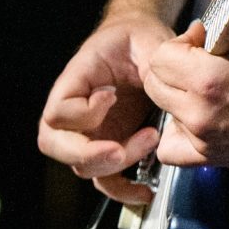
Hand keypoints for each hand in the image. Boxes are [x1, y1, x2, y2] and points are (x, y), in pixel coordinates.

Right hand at [36, 15, 173, 206]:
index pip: (59, 109)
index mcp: (77, 79)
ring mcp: (91, 132)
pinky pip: (105, 179)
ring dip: (114, 166)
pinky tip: (144, 190)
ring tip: (150, 142)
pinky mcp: (109, 146)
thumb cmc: (136, 39)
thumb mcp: (146, 38)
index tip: (112, 96)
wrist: (141, 44)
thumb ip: (158, 54)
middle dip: (88, 154)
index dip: (83, 112)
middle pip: (55, 144)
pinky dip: (122, 189)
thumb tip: (173, 66)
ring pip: (82, 166)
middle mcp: (76, 110)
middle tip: (119, 149)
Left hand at [143, 0, 228, 177]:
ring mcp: (204, 138)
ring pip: (163, 112)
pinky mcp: (213, 158)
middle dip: (174, 67)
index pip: (161, 56)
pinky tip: (197, 121)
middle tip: (202, 62)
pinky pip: (172, 150)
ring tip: (203, 90)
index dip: (181, 43)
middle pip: (156, 83)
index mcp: (209, 78)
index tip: (203, 42)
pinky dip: (178, 134)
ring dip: (177, 98)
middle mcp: (200, 112)